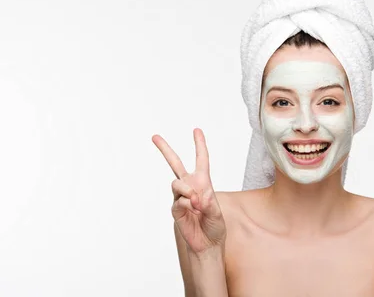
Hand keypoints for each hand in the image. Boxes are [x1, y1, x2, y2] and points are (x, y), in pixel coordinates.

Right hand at [152, 128, 225, 254]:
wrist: (207, 244)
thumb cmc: (215, 227)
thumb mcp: (218, 214)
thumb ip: (209, 204)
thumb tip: (197, 196)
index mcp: (203, 182)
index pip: (201, 160)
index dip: (200, 145)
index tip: (196, 130)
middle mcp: (190, 186)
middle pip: (175, 164)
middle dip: (165, 150)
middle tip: (154, 136)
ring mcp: (181, 197)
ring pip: (177, 183)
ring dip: (187, 190)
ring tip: (197, 202)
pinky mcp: (175, 209)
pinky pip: (178, 200)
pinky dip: (188, 203)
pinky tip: (194, 209)